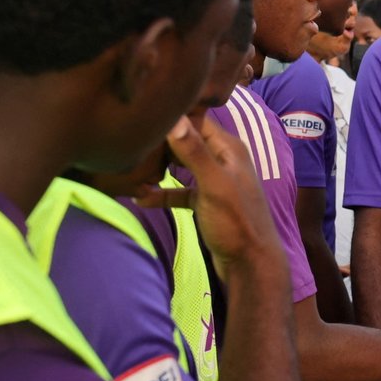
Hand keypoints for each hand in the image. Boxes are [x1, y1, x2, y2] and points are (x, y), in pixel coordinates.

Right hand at [135, 116, 278, 280]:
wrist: (250, 263)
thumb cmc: (236, 222)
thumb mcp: (214, 185)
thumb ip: (195, 153)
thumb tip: (173, 119)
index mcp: (229, 149)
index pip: (197, 121)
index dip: (173, 117)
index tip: (144, 116)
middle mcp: (223, 160)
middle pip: (187, 141)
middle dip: (162, 141)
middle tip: (132, 141)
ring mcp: (214, 181)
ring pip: (182, 166)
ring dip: (160, 167)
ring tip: (131, 166)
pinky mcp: (206, 201)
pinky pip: (180, 191)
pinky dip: (164, 193)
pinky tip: (141, 197)